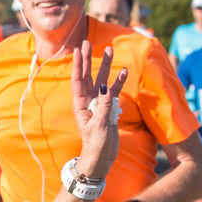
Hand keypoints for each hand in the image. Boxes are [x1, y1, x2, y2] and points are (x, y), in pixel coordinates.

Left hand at [71, 42, 124, 178]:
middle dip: (88, 59)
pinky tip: (124, 71)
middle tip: (88, 42)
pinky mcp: (109, 108)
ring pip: (102, 80)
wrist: (101, 159)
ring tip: (110, 50)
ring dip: (106, 66)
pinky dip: (119, 82)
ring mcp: (98, 104)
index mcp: (80, 105)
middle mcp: (88, 101)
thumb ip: (103, 106)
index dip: (77, 64)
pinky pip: (114, 92)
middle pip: (88, 76)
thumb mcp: (99, 125)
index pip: (78, 80)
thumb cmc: (96, 145)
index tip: (77, 49)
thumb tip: (106, 87)